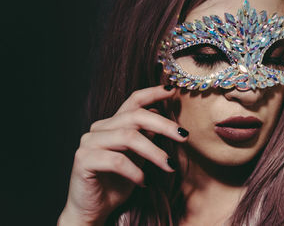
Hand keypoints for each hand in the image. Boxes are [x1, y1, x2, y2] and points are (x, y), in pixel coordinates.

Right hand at [57, 85, 186, 225]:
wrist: (92, 209)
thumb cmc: (116, 183)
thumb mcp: (138, 158)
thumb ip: (145, 137)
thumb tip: (160, 116)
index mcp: (112, 124)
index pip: (133, 101)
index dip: (153, 93)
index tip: (173, 90)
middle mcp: (99, 128)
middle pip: (134, 116)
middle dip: (163, 125)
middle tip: (184, 136)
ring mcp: (89, 142)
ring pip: (128, 137)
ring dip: (153, 152)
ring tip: (169, 165)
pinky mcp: (83, 159)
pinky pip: (116, 160)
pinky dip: (135, 171)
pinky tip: (144, 182)